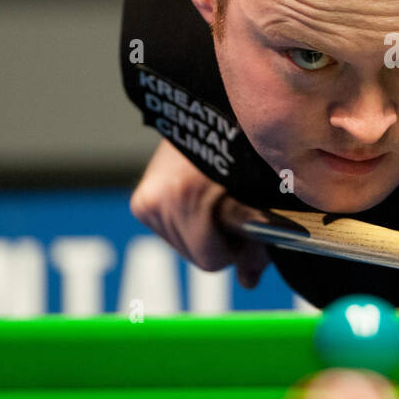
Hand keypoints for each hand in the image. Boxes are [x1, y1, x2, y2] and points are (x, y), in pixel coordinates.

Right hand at [129, 138, 271, 287]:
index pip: (211, 260)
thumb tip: (248, 284)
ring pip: (184, 248)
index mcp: (189, 194)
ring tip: (216, 201)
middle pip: (197, 257)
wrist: (209, 115)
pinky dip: (188, 225)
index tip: (248, 230)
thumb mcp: (258, 195)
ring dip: (202, 234)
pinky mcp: (141, 202)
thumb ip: (256, 242)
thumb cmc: (245, 154)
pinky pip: (171, 235)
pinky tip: (199, 200)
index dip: (236, 250)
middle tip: (235, 213)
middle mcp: (161, 198)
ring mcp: (147, 201)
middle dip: (220, 243)